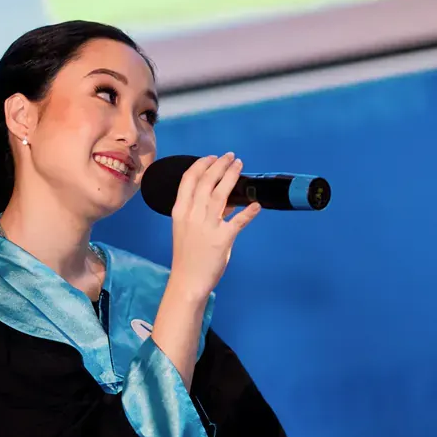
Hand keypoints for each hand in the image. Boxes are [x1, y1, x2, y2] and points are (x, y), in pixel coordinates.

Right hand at [168, 153, 259, 300]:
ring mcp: (207, 226)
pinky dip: (248, 212)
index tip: (212, 157)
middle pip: (206, 182)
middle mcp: (192, 215)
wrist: (187, 279)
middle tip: (231, 157)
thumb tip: (226, 201)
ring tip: (240, 165)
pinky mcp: (222, 239)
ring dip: (232, 177)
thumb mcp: (186, 228)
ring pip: (221, 194)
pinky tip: (256, 204)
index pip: (189, 179)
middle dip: (220, 165)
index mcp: (180, 211)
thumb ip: (202, 212)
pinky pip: (238, 221)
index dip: (201, 164)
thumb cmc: (187, 254)